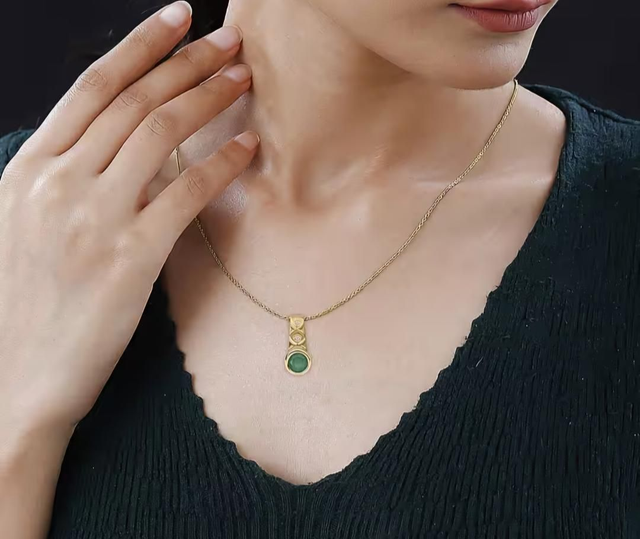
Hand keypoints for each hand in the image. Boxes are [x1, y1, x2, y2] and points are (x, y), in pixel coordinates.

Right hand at [0, 0, 258, 434]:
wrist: (13, 380)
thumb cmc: (21, 305)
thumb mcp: (23, 225)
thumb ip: (66, 179)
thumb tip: (120, 147)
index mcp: (29, 168)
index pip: (93, 87)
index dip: (140, 45)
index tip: (177, 17)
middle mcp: (58, 182)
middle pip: (134, 101)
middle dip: (187, 62)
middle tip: (229, 41)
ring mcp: (93, 218)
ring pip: (160, 135)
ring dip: (208, 98)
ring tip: (244, 78)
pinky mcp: (129, 259)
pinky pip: (185, 195)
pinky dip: (221, 164)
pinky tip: (247, 145)